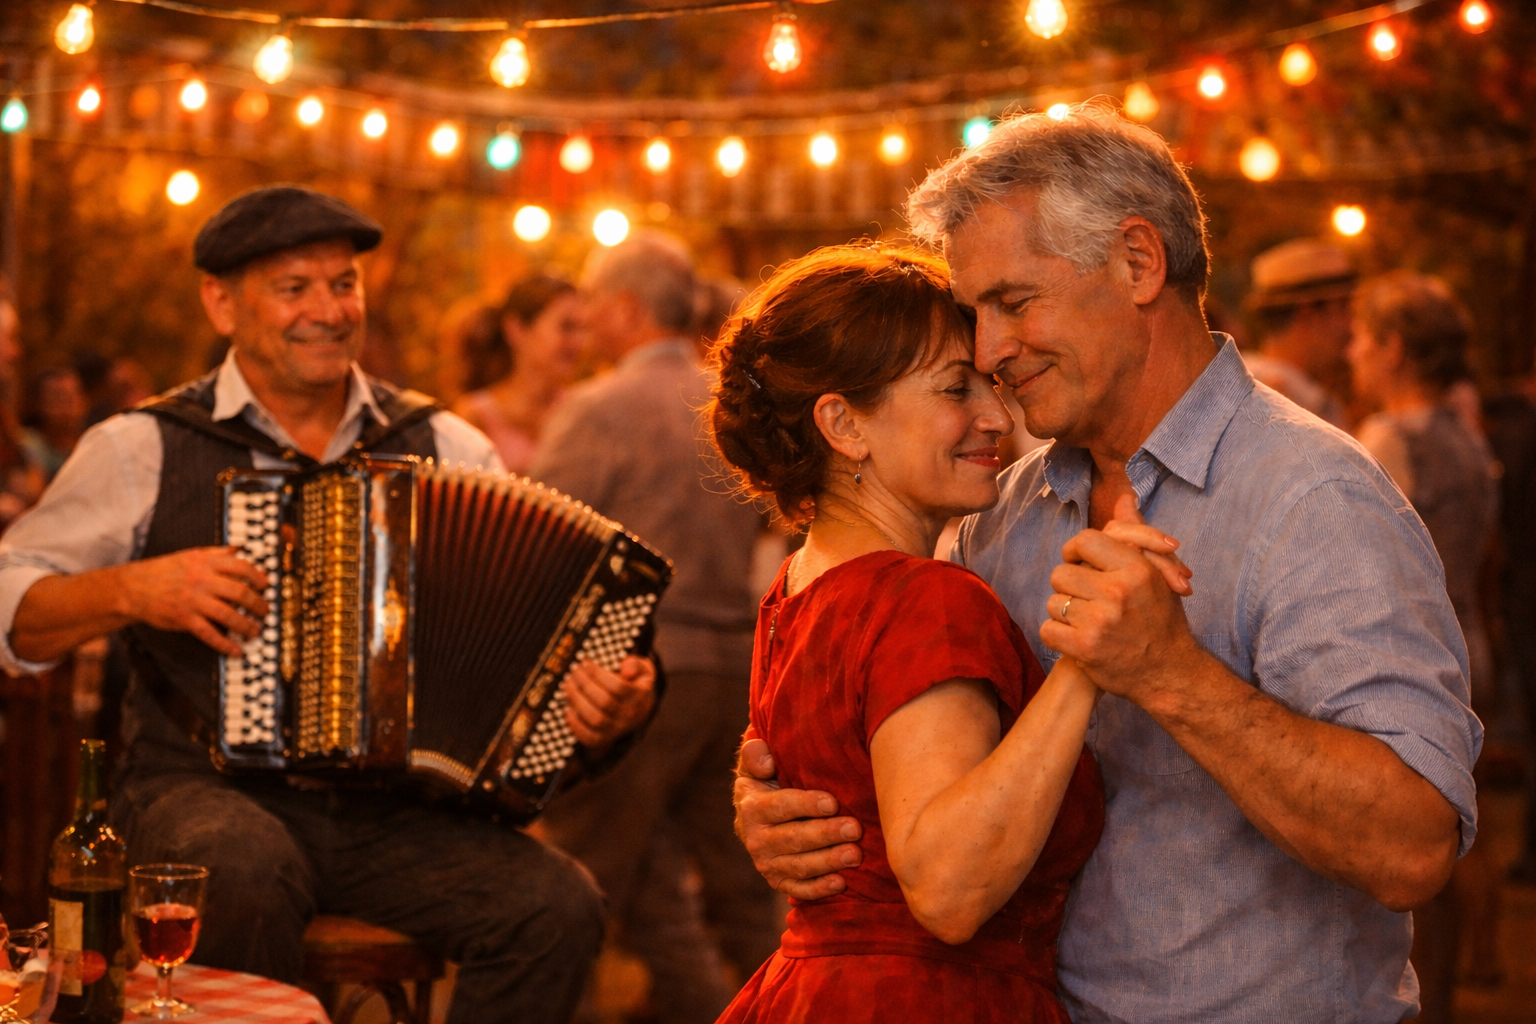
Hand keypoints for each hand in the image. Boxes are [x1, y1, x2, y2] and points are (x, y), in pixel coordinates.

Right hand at [122, 546, 268, 655]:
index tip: (266, 585)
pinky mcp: (184, 619)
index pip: (241, 567)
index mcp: (205, 562)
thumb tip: (239, 548)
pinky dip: (226, 644)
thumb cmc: (164, 570)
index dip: (258, 576)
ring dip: (247, 626)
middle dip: (259, 604)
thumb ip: (216, 553)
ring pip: (229, 615)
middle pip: (241, 592)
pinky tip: (236, 651)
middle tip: (266, 611)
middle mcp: (202, 580)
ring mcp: (194, 600)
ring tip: (256, 631)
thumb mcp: (190, 554)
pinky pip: (210, 634)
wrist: (133, 587)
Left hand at [564, 655, 656, 749]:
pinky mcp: (604, 739)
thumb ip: (636, 664)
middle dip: (585, 684)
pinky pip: (588, 737)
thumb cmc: (635, 685)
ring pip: (595, 719)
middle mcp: (629, 715)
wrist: (638, 710)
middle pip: (604, 702)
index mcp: (639, 696)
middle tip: (574, 671)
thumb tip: (627, 671)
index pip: (618, 686)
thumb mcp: (642, 669)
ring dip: (577, 700)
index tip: (586, 662)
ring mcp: (617, 729)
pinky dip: (575, 724)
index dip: (598, 673)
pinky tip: (568, 708)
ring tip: (569, 685)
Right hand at [734, 737, 862, 898]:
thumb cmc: (767, 780)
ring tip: (855, 854)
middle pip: (793, 838)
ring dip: (828, 861)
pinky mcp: (778, 881)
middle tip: (855, 828)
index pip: (780, 806)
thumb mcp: (756, 763)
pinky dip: (818, 889)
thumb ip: (756, 755)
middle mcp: (756, 839)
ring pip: (799, 866)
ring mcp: (767, 863)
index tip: (832, 802)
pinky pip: (798, 889)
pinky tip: (841, 883)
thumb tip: (766, 761)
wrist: (756, 814)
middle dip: (825, 834)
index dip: (806, 805)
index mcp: (752, 807)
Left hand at [1040, 494, 1206, 702]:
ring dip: (1064, 613)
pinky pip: (1048, 629)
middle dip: (1069, 586)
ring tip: (1087, 621)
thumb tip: (1125, 497)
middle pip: (1061, 572)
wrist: (1171, 673)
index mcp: (1135, 568)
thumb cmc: (1161, 619)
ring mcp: (1100, 620)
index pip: (1084, 540)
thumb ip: (1136, 534)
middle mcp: (1117, 591)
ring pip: (1054, 601)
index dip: (1074, 551)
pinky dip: (1058, 636)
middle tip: (1086, 599)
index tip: (1080, 564)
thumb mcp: (1156, 572)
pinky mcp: (1085, 647)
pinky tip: (1077, 640)